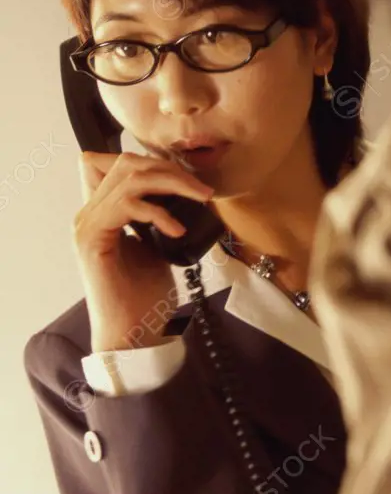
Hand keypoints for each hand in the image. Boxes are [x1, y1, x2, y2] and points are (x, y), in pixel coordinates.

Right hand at [74, 151, 213, 352]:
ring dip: (171, 183)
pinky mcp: (91, 240)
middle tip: (201, 188)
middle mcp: (88, 214)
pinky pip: (124, 205)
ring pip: (127, 177)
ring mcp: (86, 226)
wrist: (133, 334)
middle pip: (125, 162)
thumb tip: (182, 191)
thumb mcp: (157, 244)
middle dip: (169, 168)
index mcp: (101, 212)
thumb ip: (157, 215)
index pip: (115, 162)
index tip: (185, 178)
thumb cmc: (145, 296)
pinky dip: (157, 212)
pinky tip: (176, 229)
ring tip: (199, 199)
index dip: (150, 160)